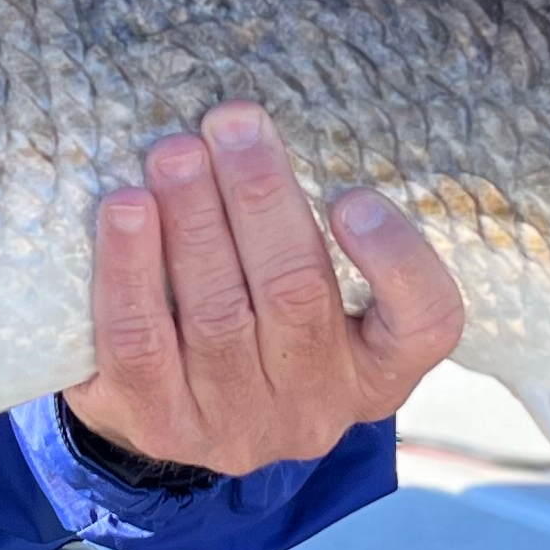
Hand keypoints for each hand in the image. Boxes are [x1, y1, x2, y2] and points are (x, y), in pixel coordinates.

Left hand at [64, 102, 464, 477]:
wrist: (174, 414)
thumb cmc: (258, 322)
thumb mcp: (316, 293)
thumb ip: (311, 229)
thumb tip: (266, 130)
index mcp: (377, 368)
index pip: (424, 324)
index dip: (396, 260)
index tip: (354, 198)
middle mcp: (315, 404)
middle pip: (296, 296)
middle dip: (261, 198)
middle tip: (233, 125)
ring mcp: (236, 424)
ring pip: (217, 315)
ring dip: (193, 221)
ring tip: (175, 154)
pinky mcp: (159, 424)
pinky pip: (139, 343)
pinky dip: (131, 270)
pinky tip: (125, 210)